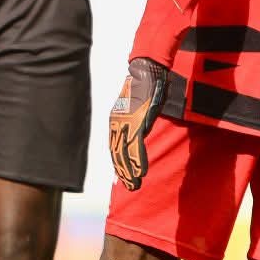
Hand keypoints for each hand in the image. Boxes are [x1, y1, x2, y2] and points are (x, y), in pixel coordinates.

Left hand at [108, 57, 167, 190]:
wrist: (146, 71)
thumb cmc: (144, 88)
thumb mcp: (137, 107)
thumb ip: (135, 121)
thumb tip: (137, 131)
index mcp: (115, 121)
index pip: (114, 147)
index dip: (118, 164)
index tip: (122, 177)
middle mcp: (116, 124)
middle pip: (117, 154)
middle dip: (122, 173)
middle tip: (129, 187)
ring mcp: (125, 124)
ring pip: (124, 154)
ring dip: (129, 172)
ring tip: (134, 185)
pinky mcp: (136, 123)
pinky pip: (135, 147)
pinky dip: (138, 162)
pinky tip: (141, 173)